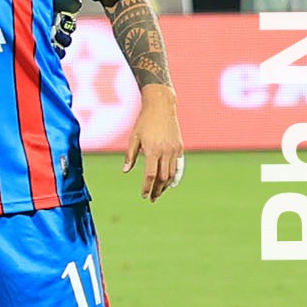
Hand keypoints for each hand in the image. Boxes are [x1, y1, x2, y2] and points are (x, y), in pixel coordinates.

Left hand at [125, 86, 184, 201]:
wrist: (161, 107)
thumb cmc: (144, 122)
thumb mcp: (134, 138)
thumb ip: (130, 156)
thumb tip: (125, 171)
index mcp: (153, 150)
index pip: (150, 175)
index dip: (147, 187)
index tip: (143, 195)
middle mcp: (166, 152)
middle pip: (162, 177)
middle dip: (157, 190)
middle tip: (151, 198)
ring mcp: (175, 150)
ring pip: (172, 174)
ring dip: (165, 185)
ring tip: (159, 193)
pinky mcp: (180, 148)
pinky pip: (178, 166)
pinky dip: (174, 176)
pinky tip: (170, 183)